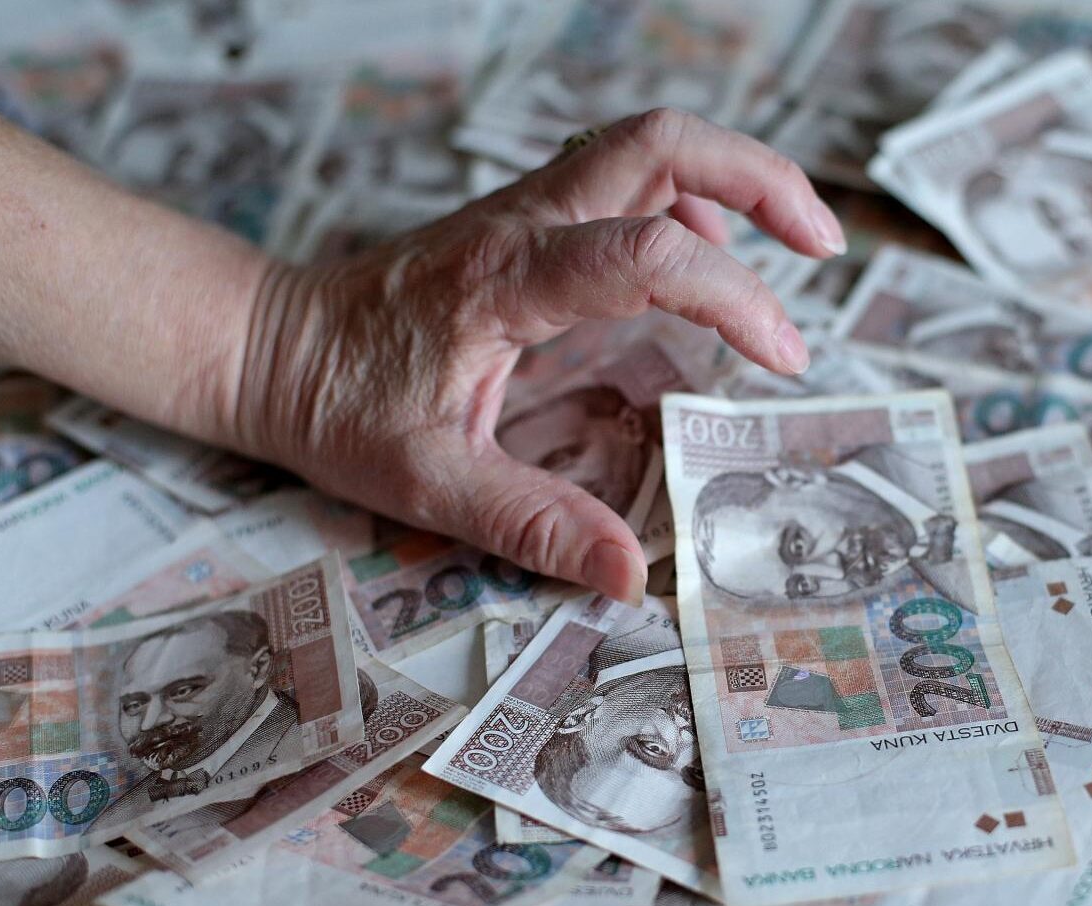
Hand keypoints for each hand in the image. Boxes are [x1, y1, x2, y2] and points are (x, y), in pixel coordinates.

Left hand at [229, 109, 844, 602]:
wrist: (268, 347)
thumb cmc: (340, 409)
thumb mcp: (428, 483)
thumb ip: (533, 525)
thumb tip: (630, 577)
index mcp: (503, 283)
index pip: (647, 252)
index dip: (735, 297)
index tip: (783, 357)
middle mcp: (520, 224)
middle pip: (660, 142)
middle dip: (762, 177)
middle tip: (822, 245)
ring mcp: (521, 210)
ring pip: (645, 145)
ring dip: (729, 177)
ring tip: (786, 252)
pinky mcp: (522, 218)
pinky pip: (619, 174)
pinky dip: (681, 199)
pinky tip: (696, 260)